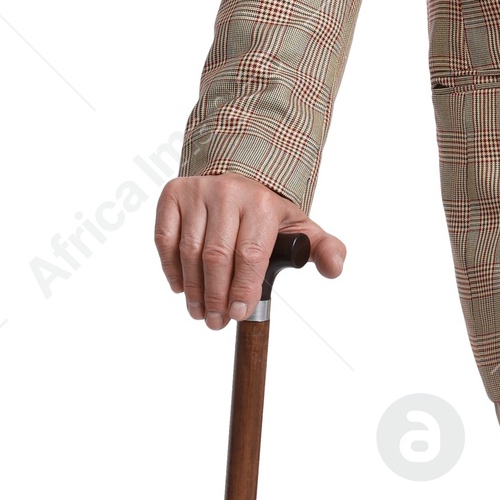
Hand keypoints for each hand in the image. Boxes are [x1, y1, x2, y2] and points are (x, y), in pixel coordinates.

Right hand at [154, 175, 344, 328]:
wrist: (238, 177)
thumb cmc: (268, 213)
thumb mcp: (301, 229)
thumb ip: (324, 250)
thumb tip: (334, 268)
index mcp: (262, 203)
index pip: (250, 255)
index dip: (241, 290)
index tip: (238, 315)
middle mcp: (228, 192)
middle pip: (216, 257)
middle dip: (215, 297)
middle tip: (216, 322)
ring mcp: (198, 191)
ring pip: (189, 251)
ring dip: (192, 289)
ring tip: (199, 312)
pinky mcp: (173, 194)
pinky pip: (165, 238)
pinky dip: (171, 268)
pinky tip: (181, 287)